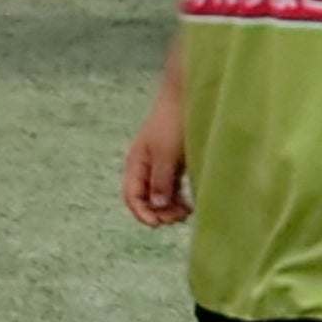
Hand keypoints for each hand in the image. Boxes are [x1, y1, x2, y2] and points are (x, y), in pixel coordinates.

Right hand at [121, 98, 190, 227]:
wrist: (186, 97)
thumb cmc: (173, 123)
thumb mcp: (166, 155)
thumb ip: (160, 181)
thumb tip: (155, 207)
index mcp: (136, 163)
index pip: (131, 196)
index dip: (141, 213)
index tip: (158, 224)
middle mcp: (145, 166)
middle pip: (145, 198)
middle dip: (159, 212)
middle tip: (179, 218)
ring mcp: (159, 164)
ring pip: (159, 195)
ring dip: (170, 208)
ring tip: (188, 212)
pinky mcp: (173, 162)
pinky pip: (171, 187)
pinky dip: (178, 198)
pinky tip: (190, 203)